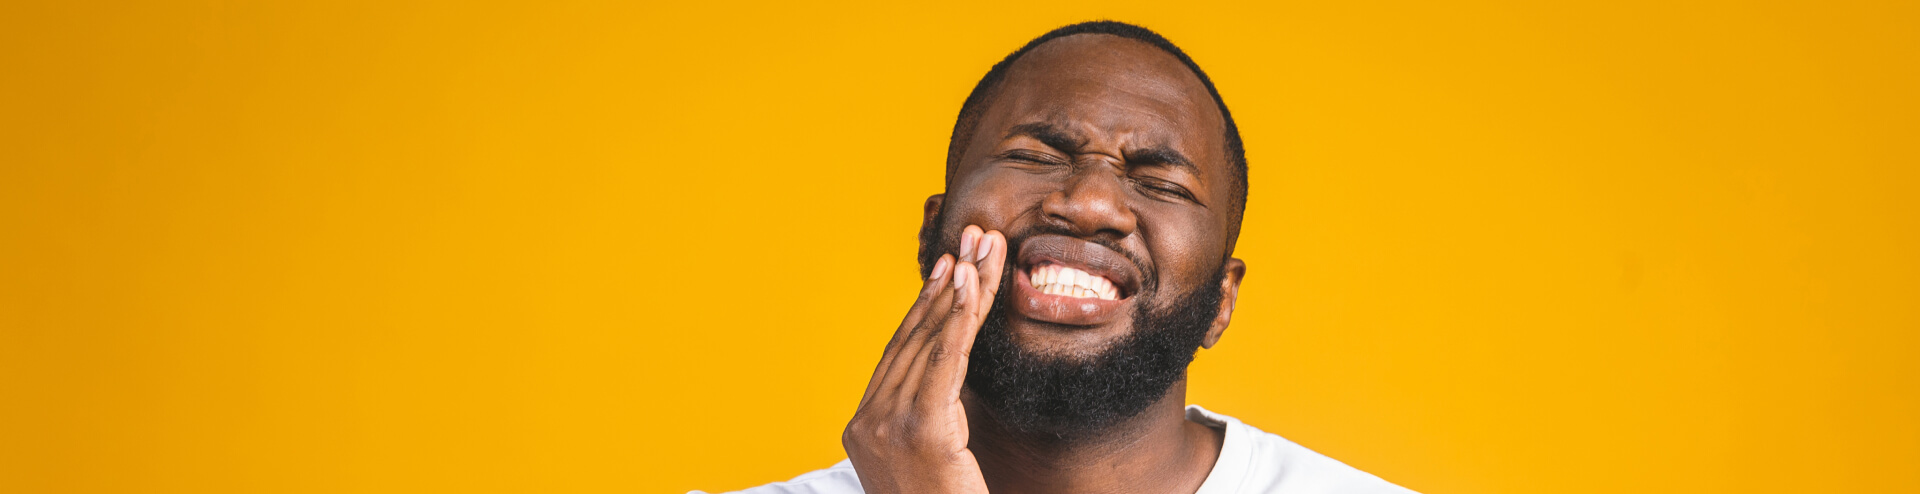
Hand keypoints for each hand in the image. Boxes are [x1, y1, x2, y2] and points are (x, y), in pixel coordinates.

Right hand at [843, 225, 1006, 493]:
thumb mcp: (933, 462)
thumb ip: (934, 421)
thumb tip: (953, 380)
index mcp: (862, 429)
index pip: (899, 352)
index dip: (927, 305)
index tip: (953, 265)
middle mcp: (866, 423)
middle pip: (913, 337)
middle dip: (948, 284)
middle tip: (975, 238)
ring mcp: (887, 427)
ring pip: (930, 342)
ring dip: (962, 289)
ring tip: (984, 249)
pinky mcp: (921, 431)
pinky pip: (944, 362)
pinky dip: (959, 318)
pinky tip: (973, 285)